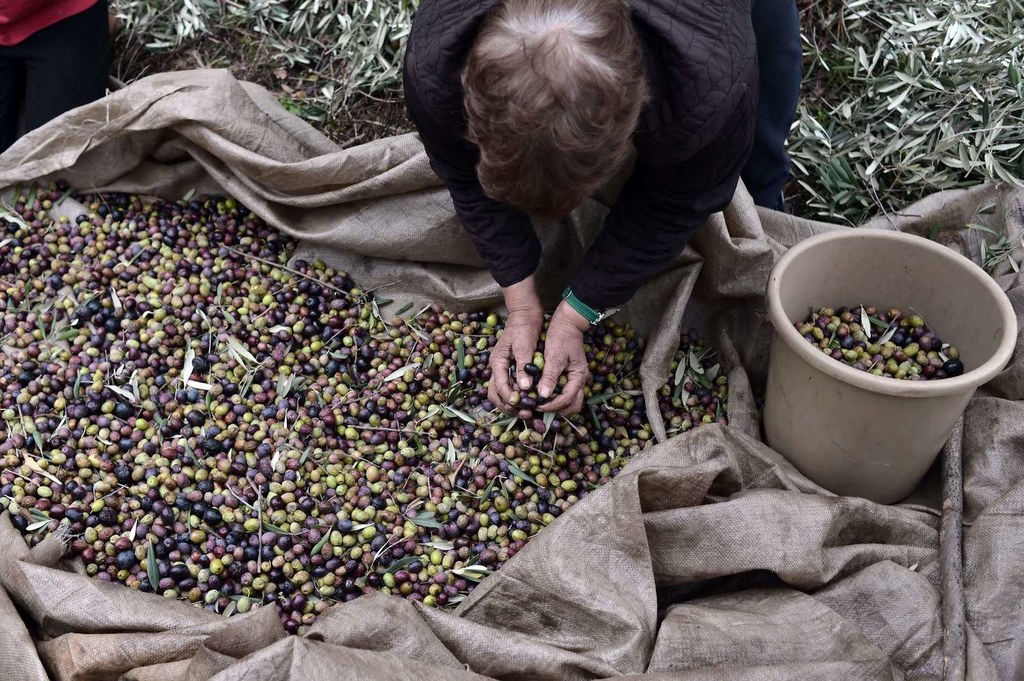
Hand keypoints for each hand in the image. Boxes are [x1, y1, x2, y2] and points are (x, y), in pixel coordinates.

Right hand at [488, 277, 543, 411]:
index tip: (524, 406)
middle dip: (508, 406)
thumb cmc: (524, 327)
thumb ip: (522, 367)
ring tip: (528, 411)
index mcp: (497, 362)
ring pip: (501, 393)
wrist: (526, 313)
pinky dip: (518, 397)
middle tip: (525, 413)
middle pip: (495, 394)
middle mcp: (497, 367)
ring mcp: (503, 368)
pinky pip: (510, 388)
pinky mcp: (511, 368)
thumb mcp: (524, 346)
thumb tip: (524, 387)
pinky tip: (530, 401)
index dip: (510, 399)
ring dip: (512, 405)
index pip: (499, 387)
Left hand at [536, 301, 589, 414]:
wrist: (567, 321)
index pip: (567, 400)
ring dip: (556, 404)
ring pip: (569, 400)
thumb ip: (550, 376)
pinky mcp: (569, 375)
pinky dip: (554, 396)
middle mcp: (579, 380)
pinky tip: (541, 392)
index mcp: (578, 376)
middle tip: (538, 407)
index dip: (551, 405)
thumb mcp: (554, 356)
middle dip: (556, 409)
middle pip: (572, 405)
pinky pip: (564, 392)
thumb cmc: (561, 336)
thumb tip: (543, 396)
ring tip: (538, 402)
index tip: (536, 405)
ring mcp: (575, 378)